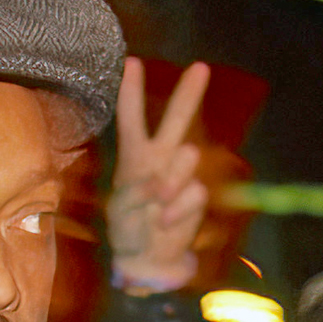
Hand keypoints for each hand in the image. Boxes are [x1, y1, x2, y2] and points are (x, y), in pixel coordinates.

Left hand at [104, 58, 211, 294]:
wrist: (147, 259)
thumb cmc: (127, 229)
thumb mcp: (121, 207)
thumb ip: (142, 189)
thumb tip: (168, 183)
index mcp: (134, 155)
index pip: (132, 118)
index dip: (132, 91)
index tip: (133, 62)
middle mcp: (160, 158)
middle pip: (175, 119)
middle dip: (188, 94)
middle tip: (201, 67)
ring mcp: (181, 175)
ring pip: (187, 156)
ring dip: (173, 178)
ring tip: (159, 199)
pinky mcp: (196, 196)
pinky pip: (194, 192)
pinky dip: (179, 209)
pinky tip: (167, 222)